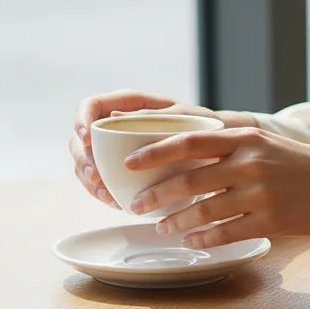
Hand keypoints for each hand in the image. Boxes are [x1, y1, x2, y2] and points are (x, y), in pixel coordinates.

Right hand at [69, 89, 255, 207]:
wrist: (228, 149)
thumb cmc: (208, 127)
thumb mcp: (184, 119)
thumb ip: (153, 118)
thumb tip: (113, 117)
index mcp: (131, 105)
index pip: (90, 106)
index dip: (81, 120)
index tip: (86, 137)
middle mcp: (119, 126)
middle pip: (80, 139)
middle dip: (83, 160)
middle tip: (97, 178)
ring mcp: (118, 150)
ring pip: (87, 163)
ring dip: (90, 181)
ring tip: (108, 196)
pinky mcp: (125, 171)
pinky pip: (102, 181)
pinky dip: (103, 193)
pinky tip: (115, 203)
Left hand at [124, 128, 309, 247]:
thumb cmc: (308, 168)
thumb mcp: (269, 146)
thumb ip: (233, 149)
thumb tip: (186, 160)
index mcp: (248, 138)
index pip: (188, 141)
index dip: (153, 152)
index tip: (128, 163)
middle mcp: (252, 163)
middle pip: (188, 179)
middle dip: (155, 194)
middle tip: (136, 205)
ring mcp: (262, 193)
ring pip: (204, 210)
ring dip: (176, 221)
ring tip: (163, 227)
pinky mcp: (273, 221)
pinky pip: (227, 233)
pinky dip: (204, 240)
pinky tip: (193, 243)